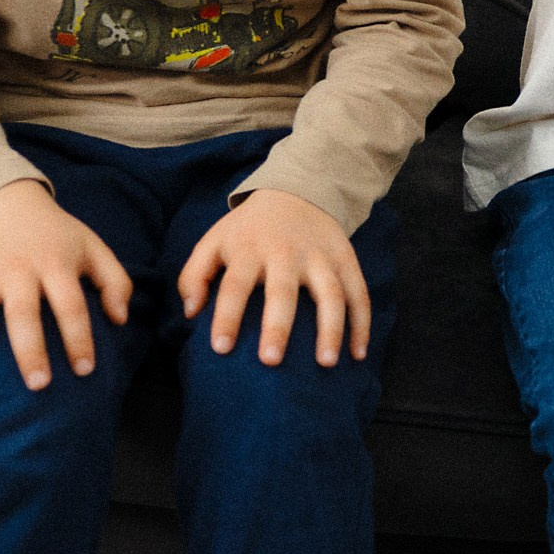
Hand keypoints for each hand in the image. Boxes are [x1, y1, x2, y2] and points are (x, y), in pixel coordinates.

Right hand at [0, 178, 131, 394]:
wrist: (5, 203)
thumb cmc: (56, 235)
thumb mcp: (93, 247)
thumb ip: (115, 281)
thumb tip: (120, 320)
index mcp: (54, 262)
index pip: (71, 305)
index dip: (79, 338)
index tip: (85, 370)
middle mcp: (15, 270)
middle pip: (21, 314)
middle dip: (29, 351)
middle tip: (38, 386)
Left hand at [176, 189, 368, 367]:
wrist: (297, 190)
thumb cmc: (249, 229)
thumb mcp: (214, 240)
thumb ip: (194, 275)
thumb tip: (191, 314)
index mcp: (250, 249)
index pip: (235, 285)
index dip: (227, 316)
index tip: (221, 349)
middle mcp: (286, 252)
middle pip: (283, 291)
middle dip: (278, 326)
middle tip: (271, 361)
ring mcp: (320, 256)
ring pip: (330, 293)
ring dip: (331, 329)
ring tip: (327, 363)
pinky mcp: (346, 258)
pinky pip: (358, 292)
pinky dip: (362, 323)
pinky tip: (358, 353)